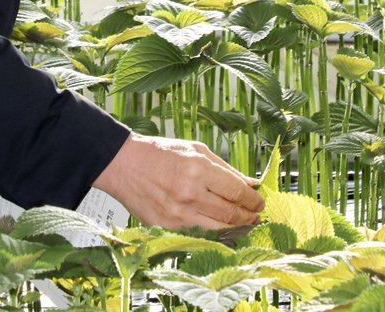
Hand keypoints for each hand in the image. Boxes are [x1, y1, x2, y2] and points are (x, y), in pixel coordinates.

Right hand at [92, 132, 263, 230]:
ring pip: (218, 228)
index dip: (253, 200)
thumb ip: (225, 168)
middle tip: (256, 215)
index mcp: (198, 169)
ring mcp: (178, 214)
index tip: (260, 201)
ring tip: (245, 223)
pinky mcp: (167, 227)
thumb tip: (250, 183)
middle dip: (249, 216)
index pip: (237, 191)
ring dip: (237, 228)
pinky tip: (222, 228)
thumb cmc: (161, 153)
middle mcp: (190, 193)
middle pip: (231, 213)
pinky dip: (214, 233)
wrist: (124, 165)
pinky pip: (199, 234)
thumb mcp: (196, 150)